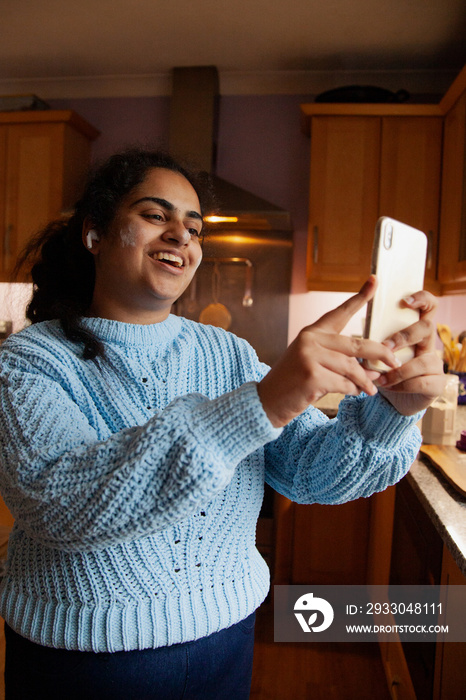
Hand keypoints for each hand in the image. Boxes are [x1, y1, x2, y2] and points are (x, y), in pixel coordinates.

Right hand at [257, 276, 400, 427]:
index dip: (360, 297)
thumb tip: (374, 369)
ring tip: (372, 389)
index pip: (340, 312)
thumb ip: (341, 361)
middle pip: (356, 344)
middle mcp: (310, 339)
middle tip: (395, 362)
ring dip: (365, 381)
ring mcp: (309, 356)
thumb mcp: (315, 364)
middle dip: (380, 354)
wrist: (268, 401)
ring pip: (352, 367)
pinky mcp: (311, 375)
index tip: (374, 280)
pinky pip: (344, 383)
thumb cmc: (294, 382)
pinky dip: (352, 390)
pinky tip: (353, 393)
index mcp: (312, 332)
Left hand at [375, 291, 445, 414]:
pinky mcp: (436, 383)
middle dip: (404, 337)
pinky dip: (401, 385)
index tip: (404, 301)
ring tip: (381, 377)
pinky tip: (388, 386)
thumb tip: (350, 329)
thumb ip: (372, 339)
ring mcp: (435, 363)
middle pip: (427, 328)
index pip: (428, 305)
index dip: (421, 298)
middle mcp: (428, 343)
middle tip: (385, 347)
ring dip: (399, 370)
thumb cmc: (383, 370)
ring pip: (423, 361)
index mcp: (415, 329)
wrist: (392, 400)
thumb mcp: (377, 351)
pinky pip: (421, 382)